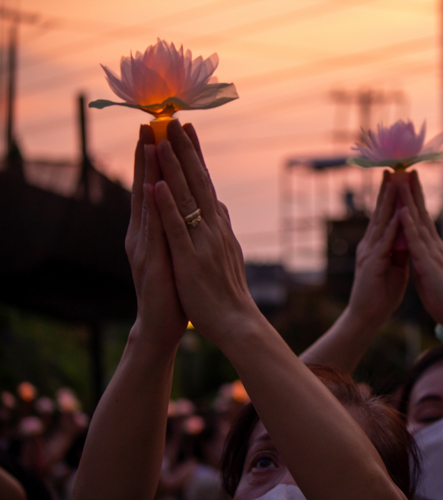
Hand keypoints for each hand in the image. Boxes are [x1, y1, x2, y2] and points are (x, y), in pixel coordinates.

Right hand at [125, 125, 186, 347]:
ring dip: (148, 172)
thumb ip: (175, 227)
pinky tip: (153, 189)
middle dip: (148, 156)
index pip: (154, 188)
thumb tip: (184, 205)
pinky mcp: (151, 262)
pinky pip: (154, 231)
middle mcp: (143, 233)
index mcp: (152, 230)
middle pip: (146, 188)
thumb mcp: (176, 250)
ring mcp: (144, 247)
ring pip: (146, 203)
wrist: (162, 324)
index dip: (157, 160)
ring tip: (150, 144)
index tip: (161, 131)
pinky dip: (154, 209)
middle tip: (149, 124)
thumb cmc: (172, 288)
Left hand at [152, 121, 257, 344]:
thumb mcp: (228, 251)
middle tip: (173, 119)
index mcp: (219, 225)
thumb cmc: (228, 290)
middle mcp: (214, 227)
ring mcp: (203, 242)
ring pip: (186, 198)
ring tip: (162, 141)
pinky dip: (167, 207)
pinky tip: (157, 187)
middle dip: (184, 149)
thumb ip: (221, 226)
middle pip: (197, 181)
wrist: (237, 321)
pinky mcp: (191, 260)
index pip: (206, 182)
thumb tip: (220, 204)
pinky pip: (177, 230)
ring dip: (174, 168)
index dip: (196, 154)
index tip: (188, 128)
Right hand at [347, 171, 408, 323]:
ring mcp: (370, 253)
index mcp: (376, 244)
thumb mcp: (394, 267)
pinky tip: (397, 215)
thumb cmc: (380, 293)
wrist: (366, 316)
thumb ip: (399, 250)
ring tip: (394, 183)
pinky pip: (384, 243)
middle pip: (379, 212)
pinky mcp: (373, 264)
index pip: (384, 215)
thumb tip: (406, 236)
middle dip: (386, 190)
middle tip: (391, 168)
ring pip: (380, 222)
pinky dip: (391, 228)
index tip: (397, 177)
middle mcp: (370, 244)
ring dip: (388, 203)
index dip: (390, 196)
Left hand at [397, 171, 442, 329]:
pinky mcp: (428, 264)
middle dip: (413, 191)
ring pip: (418, 222)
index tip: (407, 180)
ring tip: (402, 181)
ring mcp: (431, 252)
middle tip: (406, 168)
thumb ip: (422, 253)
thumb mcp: (428, 267)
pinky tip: (403, 212)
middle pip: (421, 212)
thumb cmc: (440, 292)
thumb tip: (414, 242)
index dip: (414, 198)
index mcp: (431, 246)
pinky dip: (409, 226)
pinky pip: (416, 243)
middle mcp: (433, 244)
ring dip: (409, 201)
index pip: (421, 217)